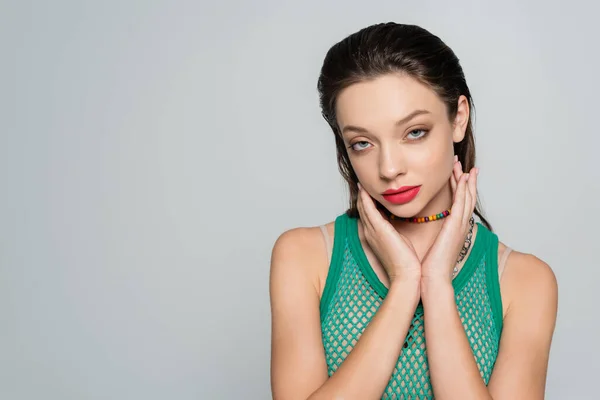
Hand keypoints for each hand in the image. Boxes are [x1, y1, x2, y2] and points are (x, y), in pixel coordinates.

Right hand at [356, 182, 421, 282]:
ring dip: (361, 194)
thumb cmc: (406, 261)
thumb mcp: (400, 241)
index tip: (368, 191)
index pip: (368, 215)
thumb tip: (401, 223)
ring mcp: (373, 231)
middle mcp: (371, 232)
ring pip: (363, 208)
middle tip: (361, 182)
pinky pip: (368, 210)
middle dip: (361, 196)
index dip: (366, 202)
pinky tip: (364, 189)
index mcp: (375, 235)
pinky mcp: (378, 230)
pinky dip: (365, 199)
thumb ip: (397, 231)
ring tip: (361, 182)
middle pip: (362, 210)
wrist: (406, 275)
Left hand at [420, 157, 478, 282]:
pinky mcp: (456, 226)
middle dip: (464, 179)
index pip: (458, 203)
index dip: (458, 187)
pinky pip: (462, 203)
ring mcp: (460, 225)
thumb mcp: (430, 243)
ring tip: (463, 165)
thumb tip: (418, 222)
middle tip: (461, 163)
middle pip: (466, 197)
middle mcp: (460, 225)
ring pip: (466, 197)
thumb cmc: (428, 265)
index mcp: (453, 229)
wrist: (432, 278)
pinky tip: (464, 178)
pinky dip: (464, 189)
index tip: (456, 173)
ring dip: (465, 179)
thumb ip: (429, 231)